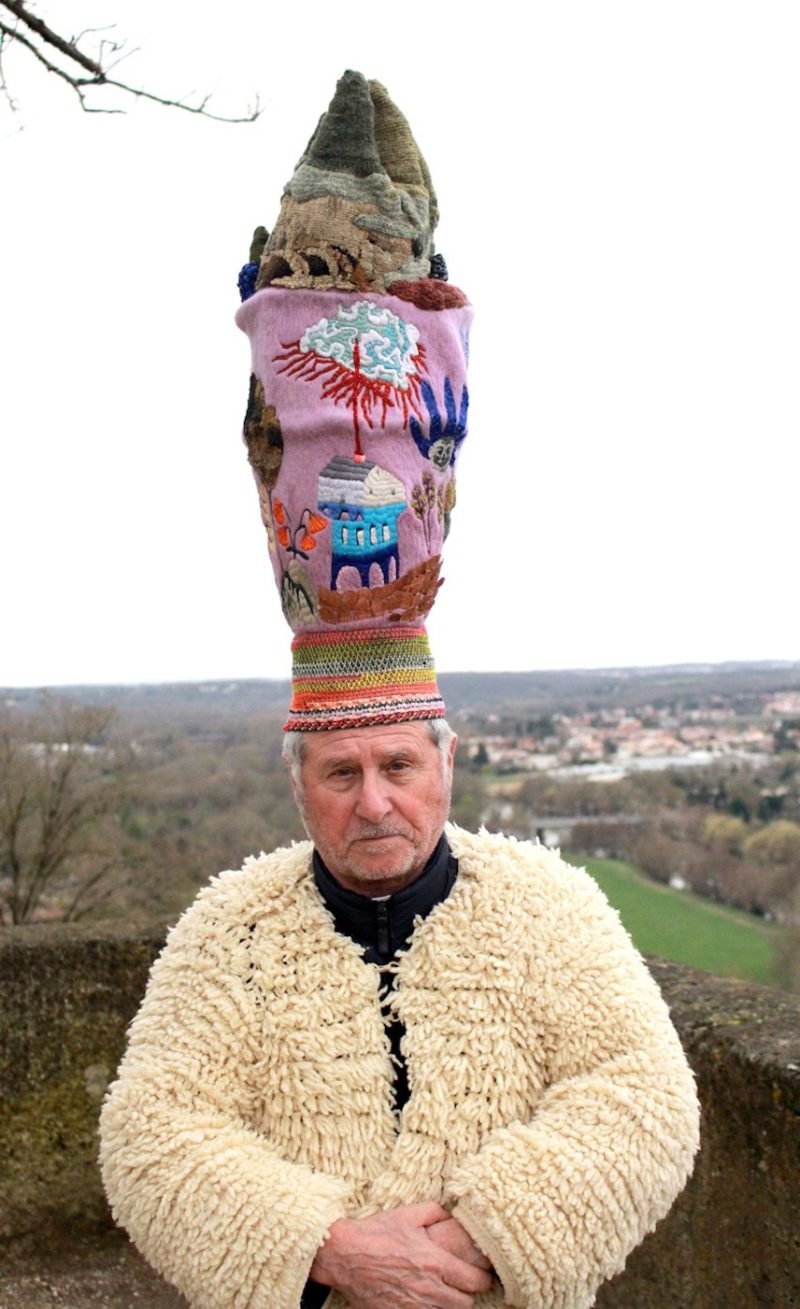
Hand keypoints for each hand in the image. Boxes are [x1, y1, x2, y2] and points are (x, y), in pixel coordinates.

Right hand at [309, 1202, 494, 1307]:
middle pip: (465, 1304)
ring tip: (446, 1293)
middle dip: (468, 1294)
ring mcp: (413, 1306)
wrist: (344, 1254)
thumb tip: (452, 1216)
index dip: (484, 1279)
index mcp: (434, 1262)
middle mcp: (428, 1288)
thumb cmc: (376, 1232)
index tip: (483, 1275)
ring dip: (450, 1304)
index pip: (474, 1281)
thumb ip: (436, 1212)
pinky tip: (426, 1301)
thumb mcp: (409, 1214)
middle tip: (464, 1284)